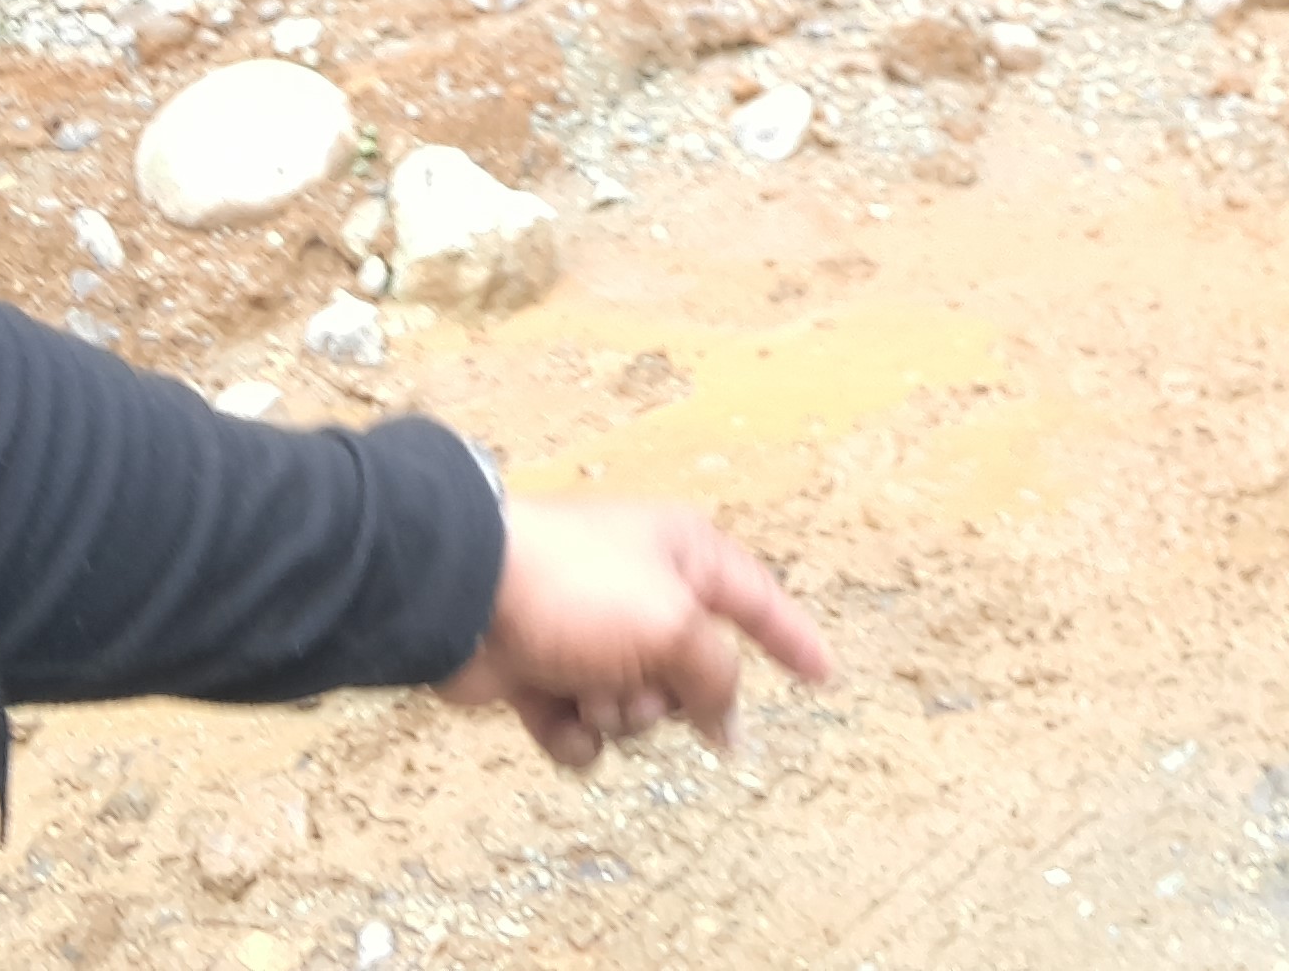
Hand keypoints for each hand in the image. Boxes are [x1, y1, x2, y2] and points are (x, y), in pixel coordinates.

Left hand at [436, 500, 831, 768]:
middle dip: (668, 696)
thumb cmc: (577, 588)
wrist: (464, 597)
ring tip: (581, 688)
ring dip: (616, 713)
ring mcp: (592, 637)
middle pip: (692, 676)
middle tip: (637, 681)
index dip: (793, 639)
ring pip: (639, 710)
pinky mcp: (546, 674)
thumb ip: (717, 675)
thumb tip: (730, 724)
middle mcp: (644, 594)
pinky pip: (585, 731)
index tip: (824, 676)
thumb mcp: (674, 623)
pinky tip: (549, 709)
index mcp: (685, 557)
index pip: (758, 602)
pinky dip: (570, 731)